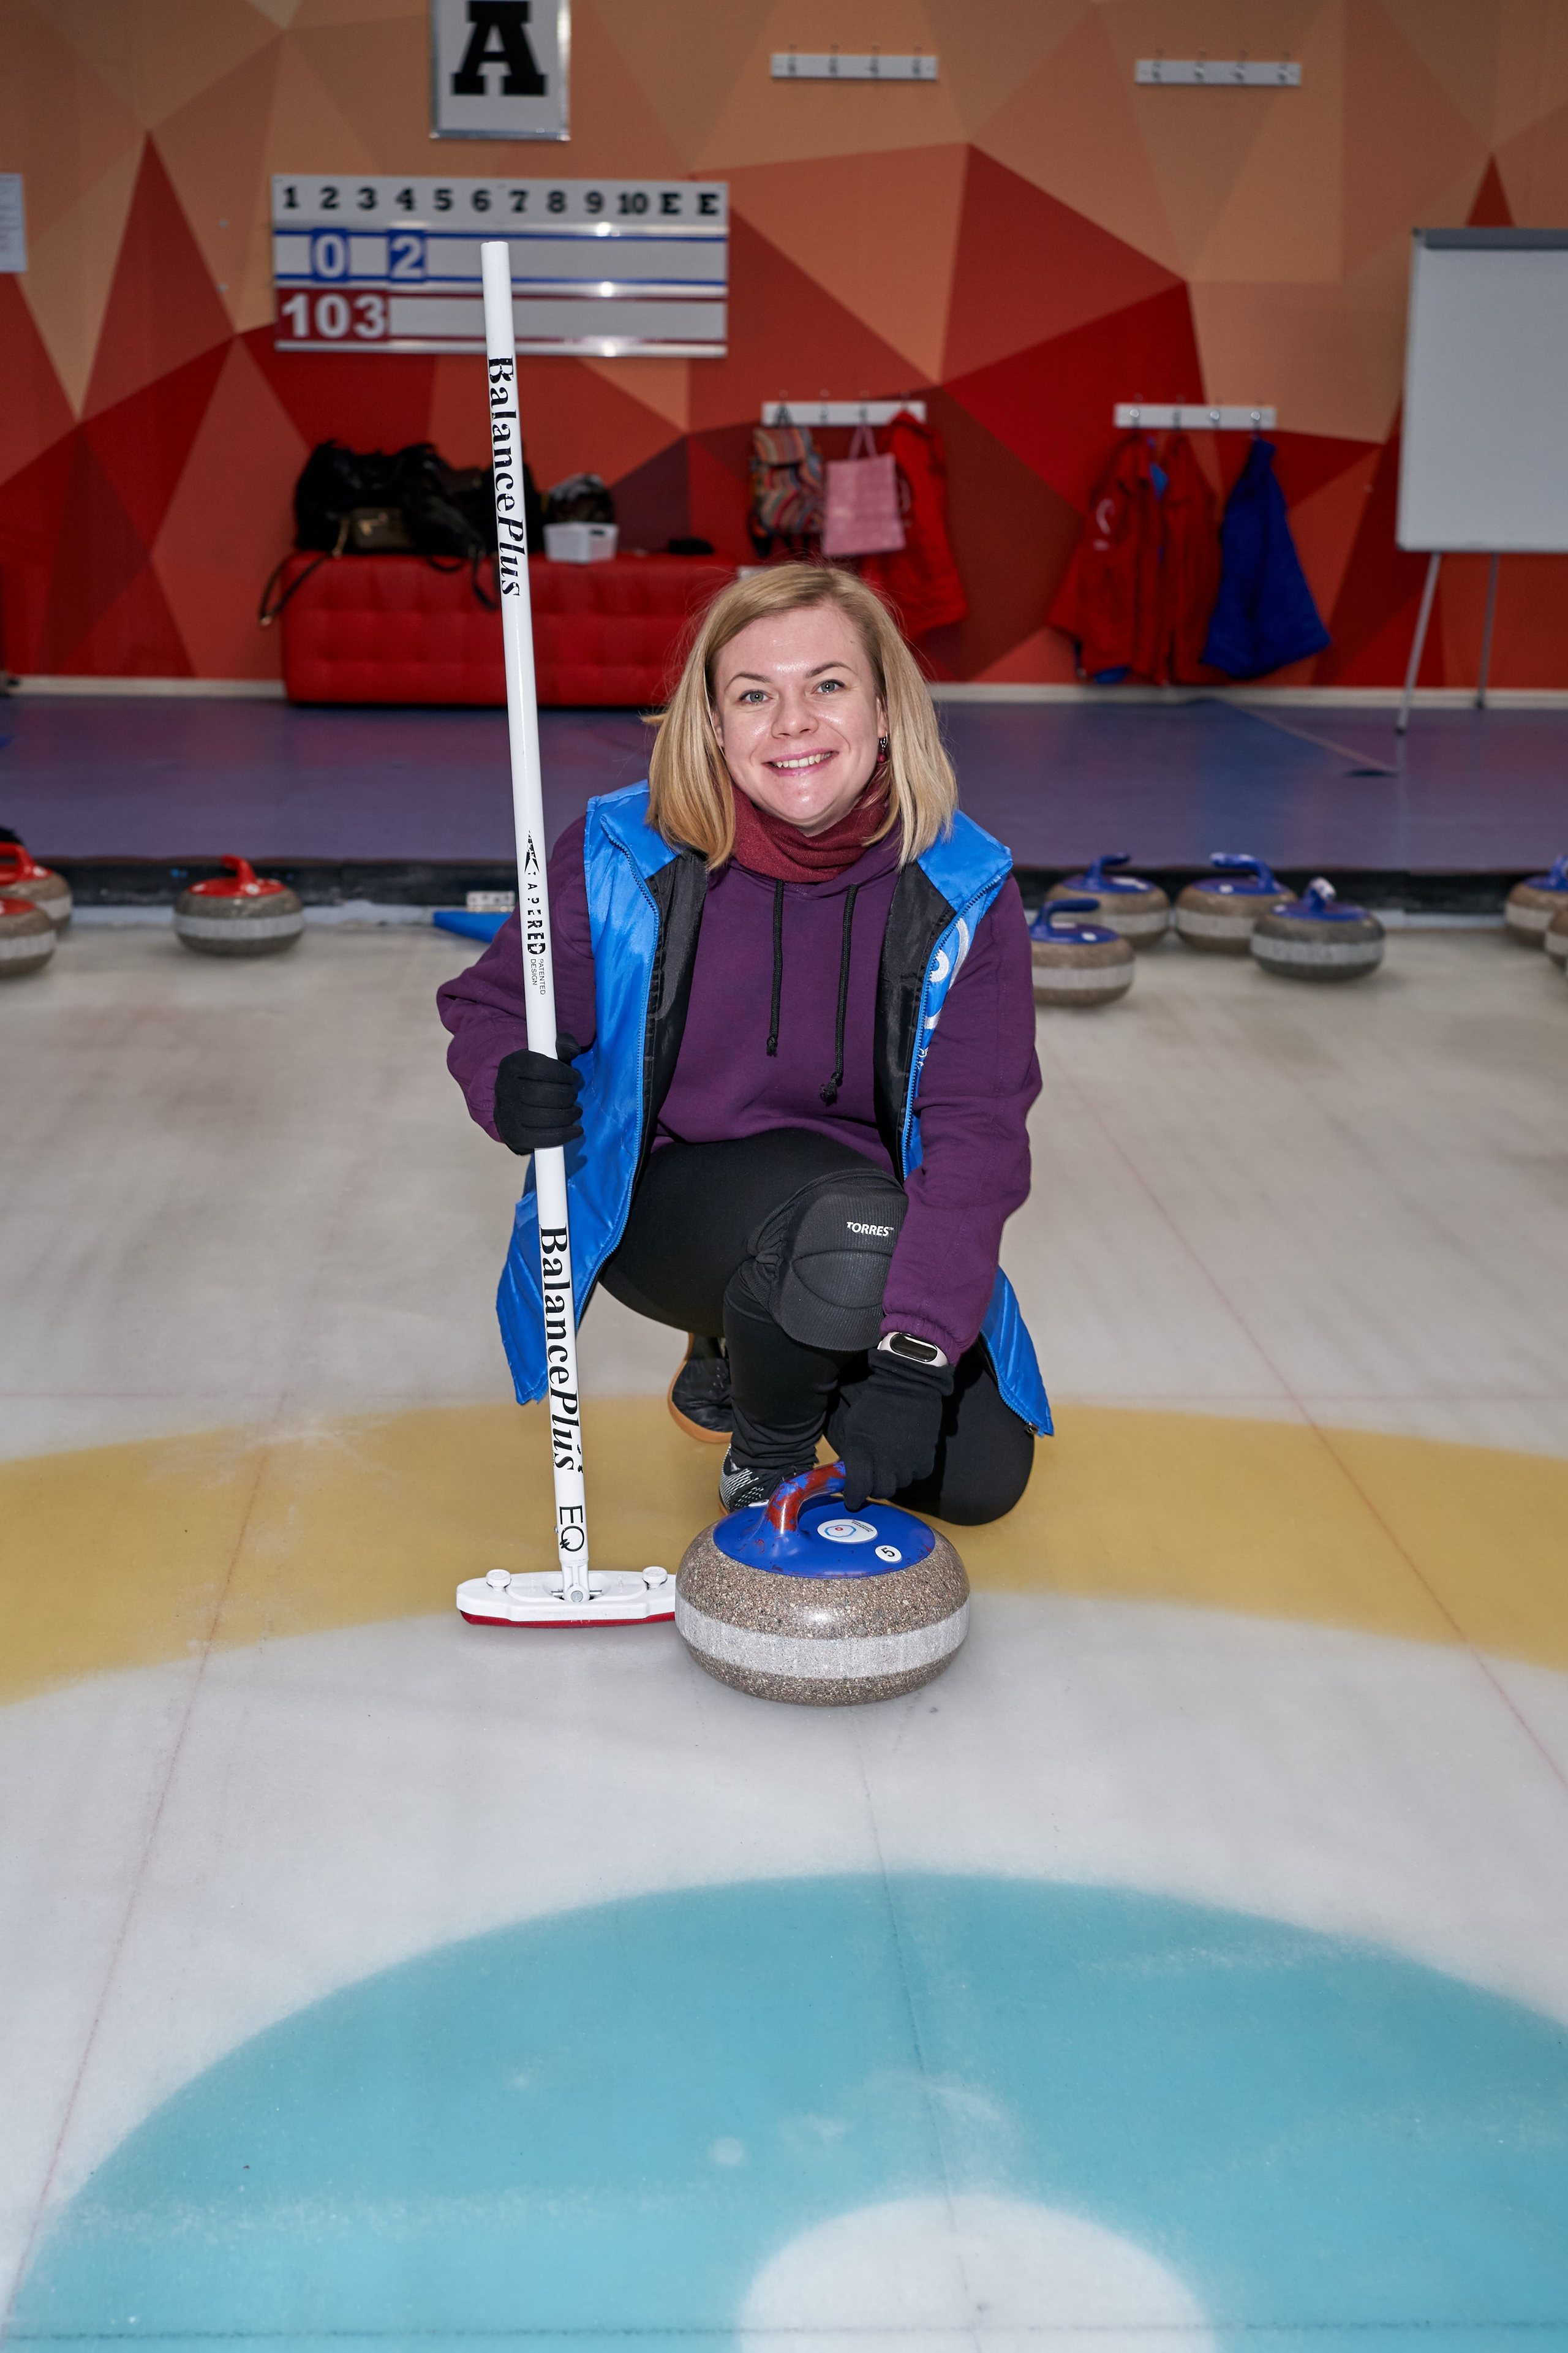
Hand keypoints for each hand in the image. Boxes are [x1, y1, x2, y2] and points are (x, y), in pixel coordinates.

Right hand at [493, 1033, 582, 1154]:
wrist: (513, 1103)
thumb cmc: (538, 1077)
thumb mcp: (547, 1056)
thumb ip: (562, 1046)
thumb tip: (573, 1048)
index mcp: (511, 1065)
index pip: (538, 1067)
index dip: (562, 1073)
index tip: (573, 1077)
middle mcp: (504, 1089)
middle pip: (540, 1094)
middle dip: (566, 1095)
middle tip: (574, 1096)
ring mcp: (506, 1114)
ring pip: (541, 1118)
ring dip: (567, 1115)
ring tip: (576, 1111)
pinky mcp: (513, 1135)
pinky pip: (540, 1139)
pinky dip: (563, 1136)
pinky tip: (575, 1130)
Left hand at [834, 1351, 953, 1510]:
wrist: (908, 1386)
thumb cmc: (875, 1405)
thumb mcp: (853, 1426)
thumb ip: (851, 1453)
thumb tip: (849, 1474)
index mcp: (861, 1453)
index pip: (856, 1491)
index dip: (853, 1498)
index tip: (852, 1498)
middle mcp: (884, 1463)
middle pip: (880, 1492)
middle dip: (874, 1488)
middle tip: (873, 1477)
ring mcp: (907, 1463)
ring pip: (899, 1485)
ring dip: (894, 1478)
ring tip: (892, 1462)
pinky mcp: (926, 1460)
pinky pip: (918, 1476)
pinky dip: (912, 1470)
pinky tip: (908, 1457)